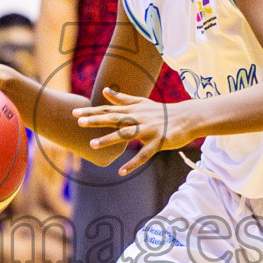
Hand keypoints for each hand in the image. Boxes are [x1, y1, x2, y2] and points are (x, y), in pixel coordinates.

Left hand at [74, 87, 191, 176]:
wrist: (188, 118)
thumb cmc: (163, 112)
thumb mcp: (142, 103)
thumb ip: (122, 99)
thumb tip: (105, 91)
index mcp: (133, 110)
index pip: (109, 110)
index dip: (92, 112)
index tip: (75, 113)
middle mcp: (138, 118)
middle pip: (114, 118)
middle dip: (96, 120)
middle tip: (79, 121)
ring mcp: (148, 130)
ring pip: (126, 134)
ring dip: (109, 139)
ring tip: (92, 145)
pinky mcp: (158, 142)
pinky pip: (144, 155)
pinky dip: (133, 163)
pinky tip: (122, 171)